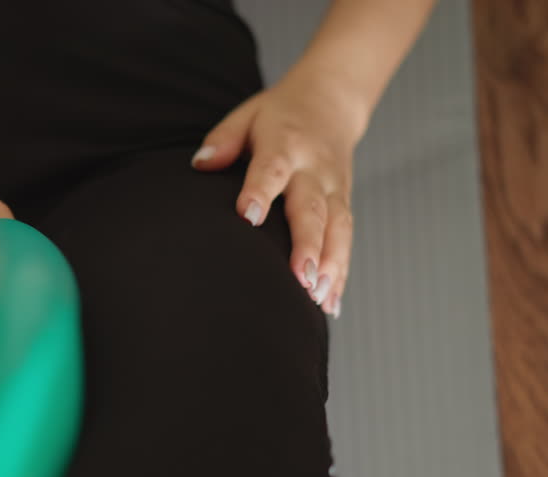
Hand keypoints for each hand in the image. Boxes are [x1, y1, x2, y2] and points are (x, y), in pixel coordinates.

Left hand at [190, 67, 369, 317]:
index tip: (248, 217)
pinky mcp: (344, 204)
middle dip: (308, 245)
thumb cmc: (278, 115)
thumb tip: (201, 164)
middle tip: (299, 278)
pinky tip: (330, 304)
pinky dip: (341, 273)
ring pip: (337, 229)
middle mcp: (314, 169)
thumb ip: (224, 139)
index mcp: (285, 143)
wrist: (331, 100)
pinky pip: (346, 239)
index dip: (261, 191)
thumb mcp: (247, 115)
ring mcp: (335, 188)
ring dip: (330, 265)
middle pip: (313, 209)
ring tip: (318, 300)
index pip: (272, 168)